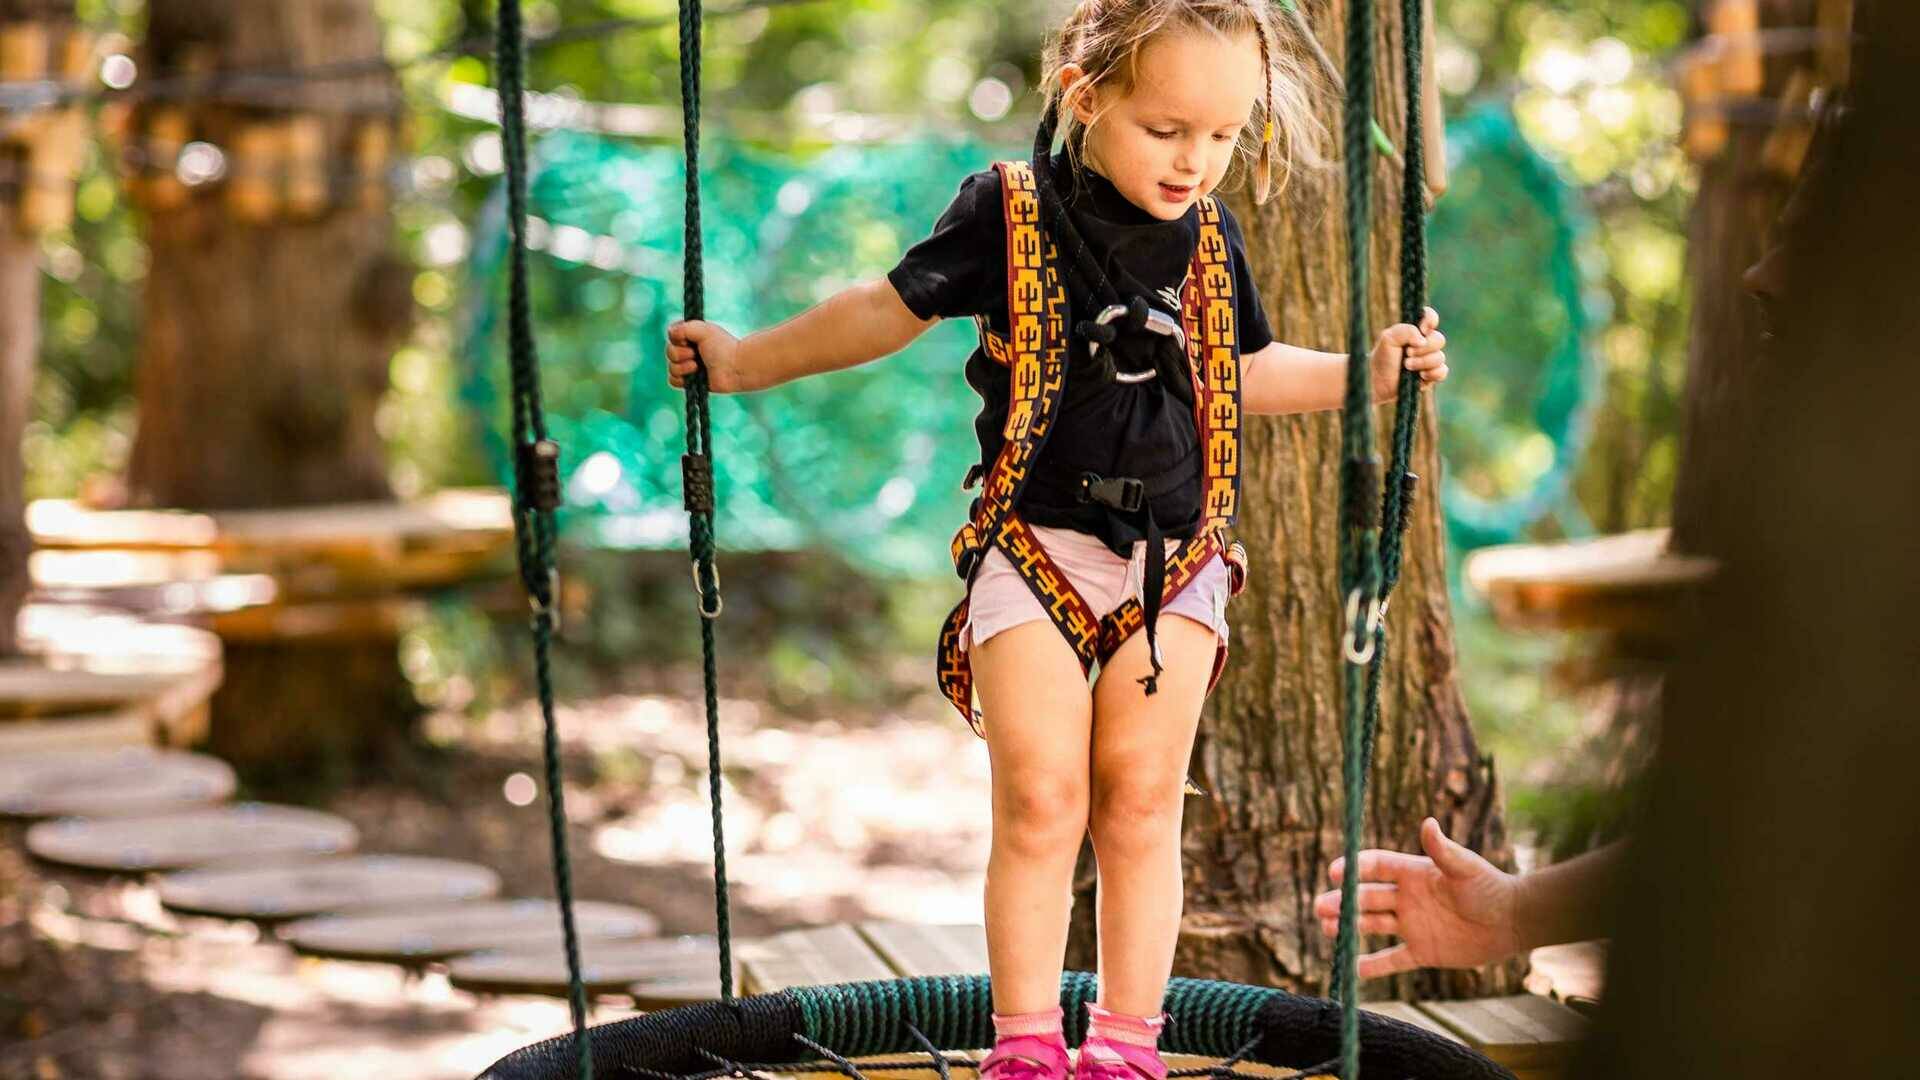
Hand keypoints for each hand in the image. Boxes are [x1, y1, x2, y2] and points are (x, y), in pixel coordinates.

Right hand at [666, 320, 753, 392]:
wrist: (735, 368)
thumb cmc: (723, 347)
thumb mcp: (703, 330)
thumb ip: (684, 327)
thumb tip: (671, 333)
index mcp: (691, 336)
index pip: (671, 335)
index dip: (677, 339)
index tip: (688, 340)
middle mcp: (688, 350)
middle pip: (669, 352)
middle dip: (680, 354)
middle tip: (696, 354)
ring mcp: (688, 366)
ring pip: (671, 367)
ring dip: (683, 367)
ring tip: (698, 366)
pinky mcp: (690, 381)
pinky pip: (673, 381)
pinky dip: (681, 379)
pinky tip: (694, 375)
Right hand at [1313, 817, 1520, 978]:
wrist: (1512, 922)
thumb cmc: (1490, 888)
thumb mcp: (1465, 868)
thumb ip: (1443, 850)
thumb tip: (1428, 822)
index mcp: (1413, 873)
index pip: (1375, 866)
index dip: (1354, 868)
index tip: (1335, 873)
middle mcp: (1407, 898)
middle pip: (1366, 898)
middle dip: (1342, 902)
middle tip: (1320, 907)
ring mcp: (1412, 925)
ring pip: (1371, 925)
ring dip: (1348, 927)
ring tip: (1327, 930)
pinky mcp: (1422, 951)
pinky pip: (1392, 960)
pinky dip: (1373, 966)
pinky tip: (1353, 970)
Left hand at [1370, 307, 1447, 401]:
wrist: (1380, 384)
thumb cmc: (1382, 359)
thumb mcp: (1388, 339)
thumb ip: (1405, 331)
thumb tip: (1423, 340)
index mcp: (1414, 331)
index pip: (1430, 317)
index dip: (1431, 320)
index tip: (1423, 329)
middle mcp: (1425, 343)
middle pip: (1439, 339)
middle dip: (1423, 348)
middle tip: (1407, 353)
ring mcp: (1430, 359)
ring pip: (1440, 357)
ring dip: (1423, 362)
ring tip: (1407, 366)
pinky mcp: (1433, 375)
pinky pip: (1442, 371)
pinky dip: (1432, 373)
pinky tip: (1420, 376)